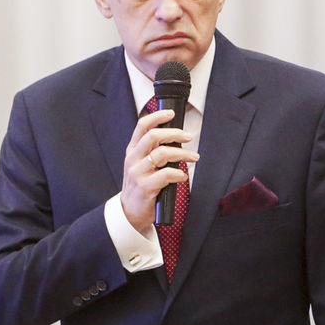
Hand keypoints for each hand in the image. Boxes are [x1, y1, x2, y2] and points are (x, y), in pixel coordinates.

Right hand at [119, 109, 196, 231]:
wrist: (130, 211)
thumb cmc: (140, 186)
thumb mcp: (141, 165)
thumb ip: (152, 151)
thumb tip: (176, 138)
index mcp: (132, 151)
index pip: (142, 126)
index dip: (157, 116)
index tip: (171, 113)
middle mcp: (133, 159)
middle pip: (153, 136)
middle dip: (174, 133)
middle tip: (188, 137)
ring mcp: (138, 173)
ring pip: (162, 154)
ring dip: (182, 154)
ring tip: (193, 158)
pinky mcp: (145, 186)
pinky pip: (166, 174)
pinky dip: (179, 174)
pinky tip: (182, 177)